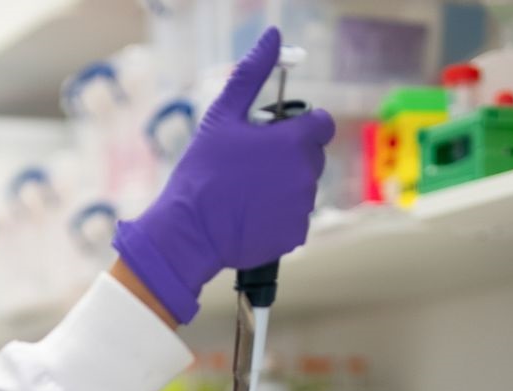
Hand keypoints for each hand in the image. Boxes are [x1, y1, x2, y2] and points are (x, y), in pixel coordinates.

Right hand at [111, 27, 335, 324]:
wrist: (190, 231)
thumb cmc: (202, 171)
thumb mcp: (222, 116)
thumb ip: (251, 74)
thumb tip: (274, 35)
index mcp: (294, 141)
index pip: (322, 125)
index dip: (302, 127)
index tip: (278, 136)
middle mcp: (306, 174)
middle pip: (312, 157)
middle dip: (289, 157)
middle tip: (252, 166)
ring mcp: (303, 206)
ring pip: (303, 188)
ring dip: (283, 186)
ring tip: (247, 193)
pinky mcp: (296, 234)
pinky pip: (296, 218)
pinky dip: (278, 216)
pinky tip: (251, 215)